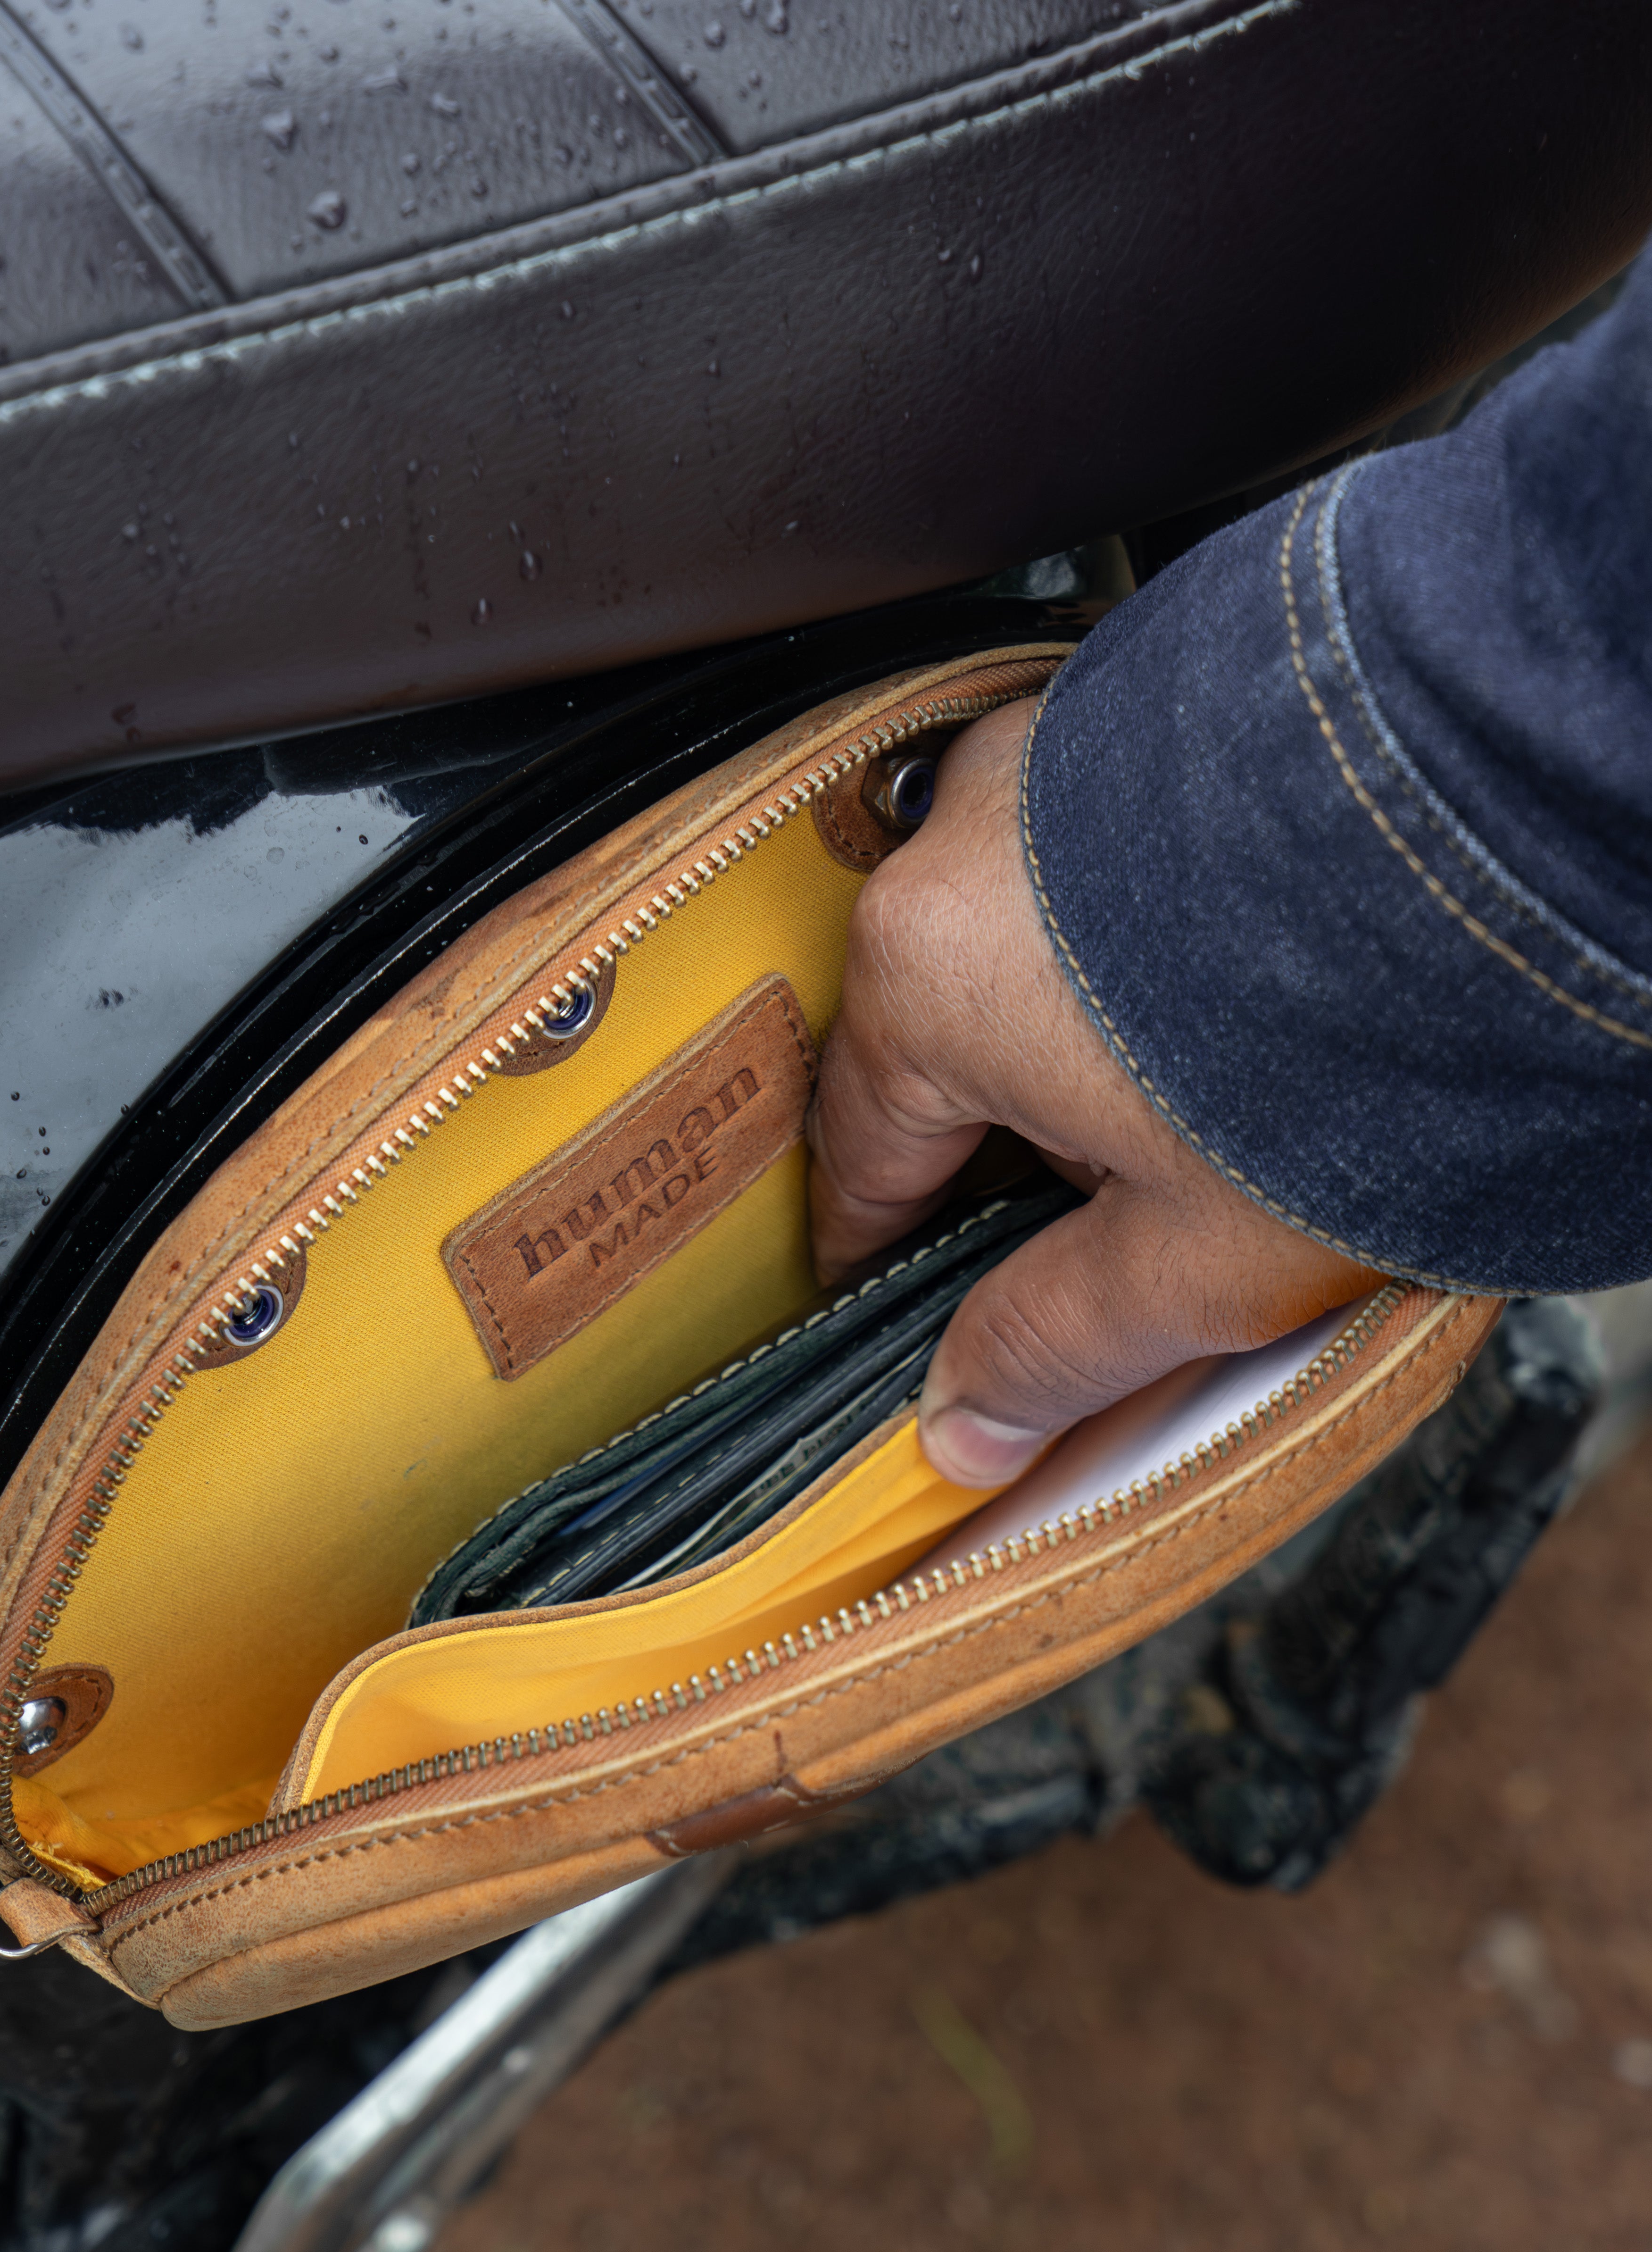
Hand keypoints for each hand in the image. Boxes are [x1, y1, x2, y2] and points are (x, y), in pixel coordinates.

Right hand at [806, 695, 1375, 1488]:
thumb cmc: (1356, 1037)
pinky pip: (1109, 851)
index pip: (861, 1142)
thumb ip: (1055, 1340)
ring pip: (1032, 933)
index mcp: (928, 971)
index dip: (880, 1237)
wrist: (1516, 821)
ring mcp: (1064, 750)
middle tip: (1097, 1209)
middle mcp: (968, 834)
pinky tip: (1238, 988)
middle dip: (1016, 1127)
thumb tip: (969, 1419)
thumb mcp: (1192, 1255)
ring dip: (1089, 1021)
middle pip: (950, 1031)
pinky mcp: (1160, 706)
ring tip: (1199, 1095)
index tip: (890, 1275)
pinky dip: (1150, 932)